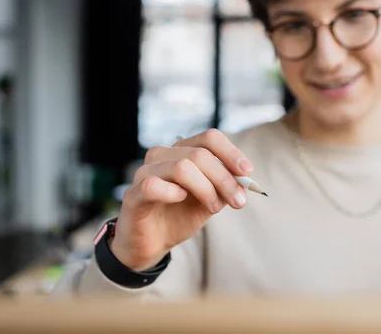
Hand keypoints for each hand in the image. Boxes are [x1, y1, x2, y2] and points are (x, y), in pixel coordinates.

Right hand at [109, 129, 252, 270]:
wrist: (153, 243)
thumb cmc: (180, 215)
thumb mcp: (211, 200)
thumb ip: (226, 187)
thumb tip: (246, 179)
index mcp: (182, 151)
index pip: (209, 138)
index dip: (231, 152)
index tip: (247, 172)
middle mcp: (162, 155)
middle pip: (200, 154)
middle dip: (224, 179)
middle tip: (239, 202)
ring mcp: (145, 172)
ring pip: (182, 167)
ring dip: (206, 189)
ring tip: (214, 207)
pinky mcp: (132, 194)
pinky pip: (153, 185)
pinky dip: (172, 192)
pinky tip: (181, 199)